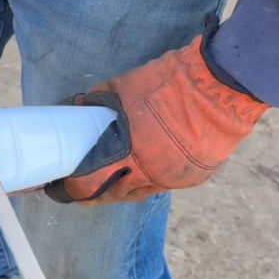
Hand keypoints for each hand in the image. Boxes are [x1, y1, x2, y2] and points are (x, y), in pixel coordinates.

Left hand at [46, 19, 268, 204]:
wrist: (221, 87)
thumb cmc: (168, 82)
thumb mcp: (124, 87)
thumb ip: (99, 101)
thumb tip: (78, 106)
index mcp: (127, 151)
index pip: (88, 183)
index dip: (69, 190)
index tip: (57, 187)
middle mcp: (148, 173)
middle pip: (110, 195)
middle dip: (90, 195)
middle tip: (76, 190)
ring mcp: (170, 178)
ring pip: (135, 194)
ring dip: (117, 190)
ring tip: (103, 182)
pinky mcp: (190, 178)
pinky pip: (159, 184)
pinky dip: (145, 180)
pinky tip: (137, 172)